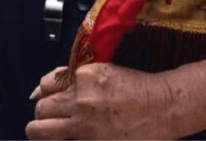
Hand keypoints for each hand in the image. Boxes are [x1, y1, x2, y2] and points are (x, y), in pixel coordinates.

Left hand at [27, 63, 181, 139]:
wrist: (164, 107)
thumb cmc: (138, 90)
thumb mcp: (104, 72)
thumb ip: (74, 79)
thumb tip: (41, 90)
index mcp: (84, 77)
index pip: (45, 85)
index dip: (45, 94)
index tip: (48, 100)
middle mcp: (81, 100)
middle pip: (41, 109)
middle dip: (42, 114)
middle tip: (50, 118)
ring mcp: (86, 125)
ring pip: (41, 131)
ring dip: (40, 131)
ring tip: (45, 133)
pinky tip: (69, 139)